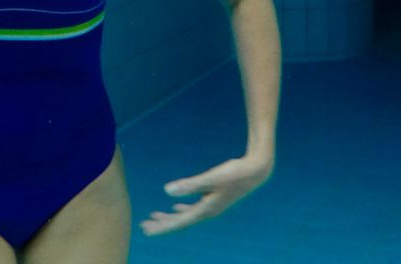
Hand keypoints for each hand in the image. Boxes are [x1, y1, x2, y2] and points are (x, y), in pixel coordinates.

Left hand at [140, 153, 271, 235]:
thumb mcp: (210, 178)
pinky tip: (175, 207)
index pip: (179, 222)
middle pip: (180, 221)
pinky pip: (192, 208)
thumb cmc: (235, 173)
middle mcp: (208, 212)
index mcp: (206, 210)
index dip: (162, 227)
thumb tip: (166, 191)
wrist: (256, 170)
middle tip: (144, 226)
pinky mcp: (213, 199)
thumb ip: (189, 185)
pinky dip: (182, 209)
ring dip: (169, 217)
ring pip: (185, 215)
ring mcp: (211, 206)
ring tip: (153, 217)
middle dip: (162, 223)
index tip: (146, 230)